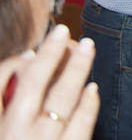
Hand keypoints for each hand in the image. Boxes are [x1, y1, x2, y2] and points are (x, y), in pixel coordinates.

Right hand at [0, 25, 98, 139]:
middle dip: (49, 55)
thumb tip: (28, 59)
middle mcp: (14, 135)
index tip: (30, 53)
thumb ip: (6, 100)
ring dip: (76, 69)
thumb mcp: (3, 124)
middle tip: (62, 31)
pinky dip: (88, 104)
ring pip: (62, 99)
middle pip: (32, 86)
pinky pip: (81, 125)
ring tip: (87, 46)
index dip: (12, 66)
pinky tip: (92, 88)